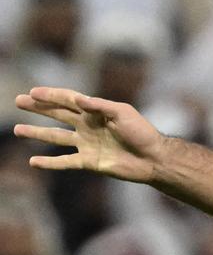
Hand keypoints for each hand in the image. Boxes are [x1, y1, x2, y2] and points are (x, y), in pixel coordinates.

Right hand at [13, 87, 163, 182]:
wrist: (153, 158)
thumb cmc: (142, 132)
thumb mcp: (123, 113)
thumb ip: (100, 106)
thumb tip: (78, 99)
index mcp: (96, 112)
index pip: (69, 100)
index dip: (51, 95)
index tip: (32, 92)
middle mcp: (88, 126)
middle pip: (58, 114)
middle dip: (38, 108)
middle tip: (18, 101)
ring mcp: (86, 144)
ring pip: (56, 137)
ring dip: (37, 133)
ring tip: (17, 129)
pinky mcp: (89, 162)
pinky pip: (64, 162)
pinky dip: (49, 163)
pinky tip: (33, 162)